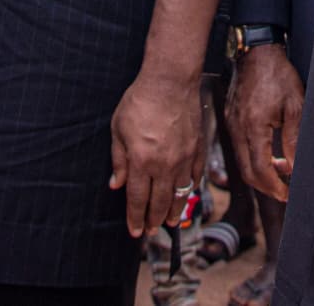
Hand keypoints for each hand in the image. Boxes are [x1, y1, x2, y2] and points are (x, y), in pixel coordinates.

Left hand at [109, 65, 204, 238]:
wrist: (170, 81)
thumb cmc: (140, 101)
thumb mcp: (118, 129)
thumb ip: (118, 159)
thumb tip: (116, 185)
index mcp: (141, 161)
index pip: (137, 198)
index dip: (135, 217)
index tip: (134, 231)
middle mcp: (164, 165)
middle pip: (160, 202)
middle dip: (153, 220)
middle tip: (150, 231)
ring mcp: (184, 158)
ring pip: (180, 193)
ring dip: (175, 211)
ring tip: (170, 223)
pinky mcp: (198, 148)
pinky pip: (195, 176)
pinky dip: (190, 189)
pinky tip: (186, 194)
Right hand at [225, 42, 303, 201]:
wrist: (257, 51)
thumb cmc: (278, 75)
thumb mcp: (295, 106)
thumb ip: (294, 140)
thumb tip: (293, 167)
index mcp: (253, 127)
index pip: (260, 170)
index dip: (274, 187)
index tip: (288, 194)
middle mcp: (237, 129)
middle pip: (247, 172)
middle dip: (266, 186)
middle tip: (284, 190)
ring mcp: (231, 124)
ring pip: (242, 161)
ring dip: (260, 172)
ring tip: (281, 169)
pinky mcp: (230, 119)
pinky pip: (239, 147)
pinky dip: (253, 157)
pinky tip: (269, 152)